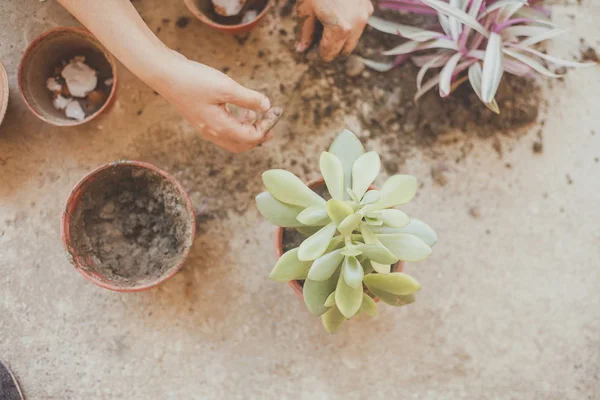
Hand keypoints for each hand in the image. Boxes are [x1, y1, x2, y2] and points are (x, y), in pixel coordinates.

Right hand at [155, 50, 282, 152]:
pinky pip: (224, 130)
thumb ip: (249, 99)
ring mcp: (205, 127)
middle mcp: (213, 133)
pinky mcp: (201, 119)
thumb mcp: (226, 87)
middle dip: (259, 135)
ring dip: (247, 130)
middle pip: (242, 145)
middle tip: (271, 123)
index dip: (266, 126)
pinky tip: (240, 109)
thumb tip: (267, 106)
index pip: (251, 137)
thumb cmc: (194, 80)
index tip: (275, 111)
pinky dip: (236, 124)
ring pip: (232, 139)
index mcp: (221, 128)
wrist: (165, 74)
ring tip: (256, 114)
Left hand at [296, 0, 373, 60]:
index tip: (310, 51)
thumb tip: (302, 49)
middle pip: (344, 50)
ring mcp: (364, 15)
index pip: (329, 54)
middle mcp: (356, 25)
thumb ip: (305, 32)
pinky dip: (348, 25)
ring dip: (341, 38)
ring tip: (325, 26)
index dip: (318, 54)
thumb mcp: (305, 9)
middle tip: (317, 40)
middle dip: (331, 48)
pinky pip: (358, 25)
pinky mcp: (368, 6)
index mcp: (340, 29)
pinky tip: (335, 14)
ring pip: (353, 39)